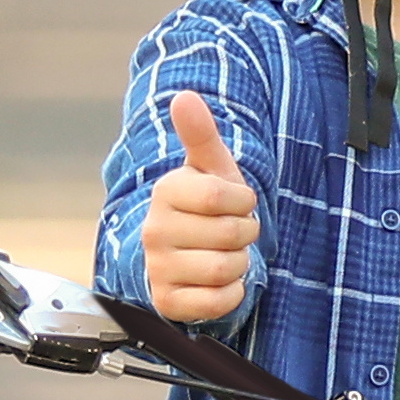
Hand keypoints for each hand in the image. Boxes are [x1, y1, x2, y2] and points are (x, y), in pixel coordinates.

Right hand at [137, 91, 257, 322]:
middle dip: (245, 234)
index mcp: (165, 193)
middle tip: (233, 232)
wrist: (188, 255)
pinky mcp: (167, 302)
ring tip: (226, 253)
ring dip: (239, 263)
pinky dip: (232, 293)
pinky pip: (217, 302)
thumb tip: (185, 97)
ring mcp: (158, 268)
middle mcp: (154, 231)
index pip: (217, 196)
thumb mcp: (210, 169)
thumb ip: (201, 134)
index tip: (237, 201)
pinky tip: (221, 281)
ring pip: (223, 269)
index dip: (241, 201)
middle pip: (227, 234)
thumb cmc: (206, 208)